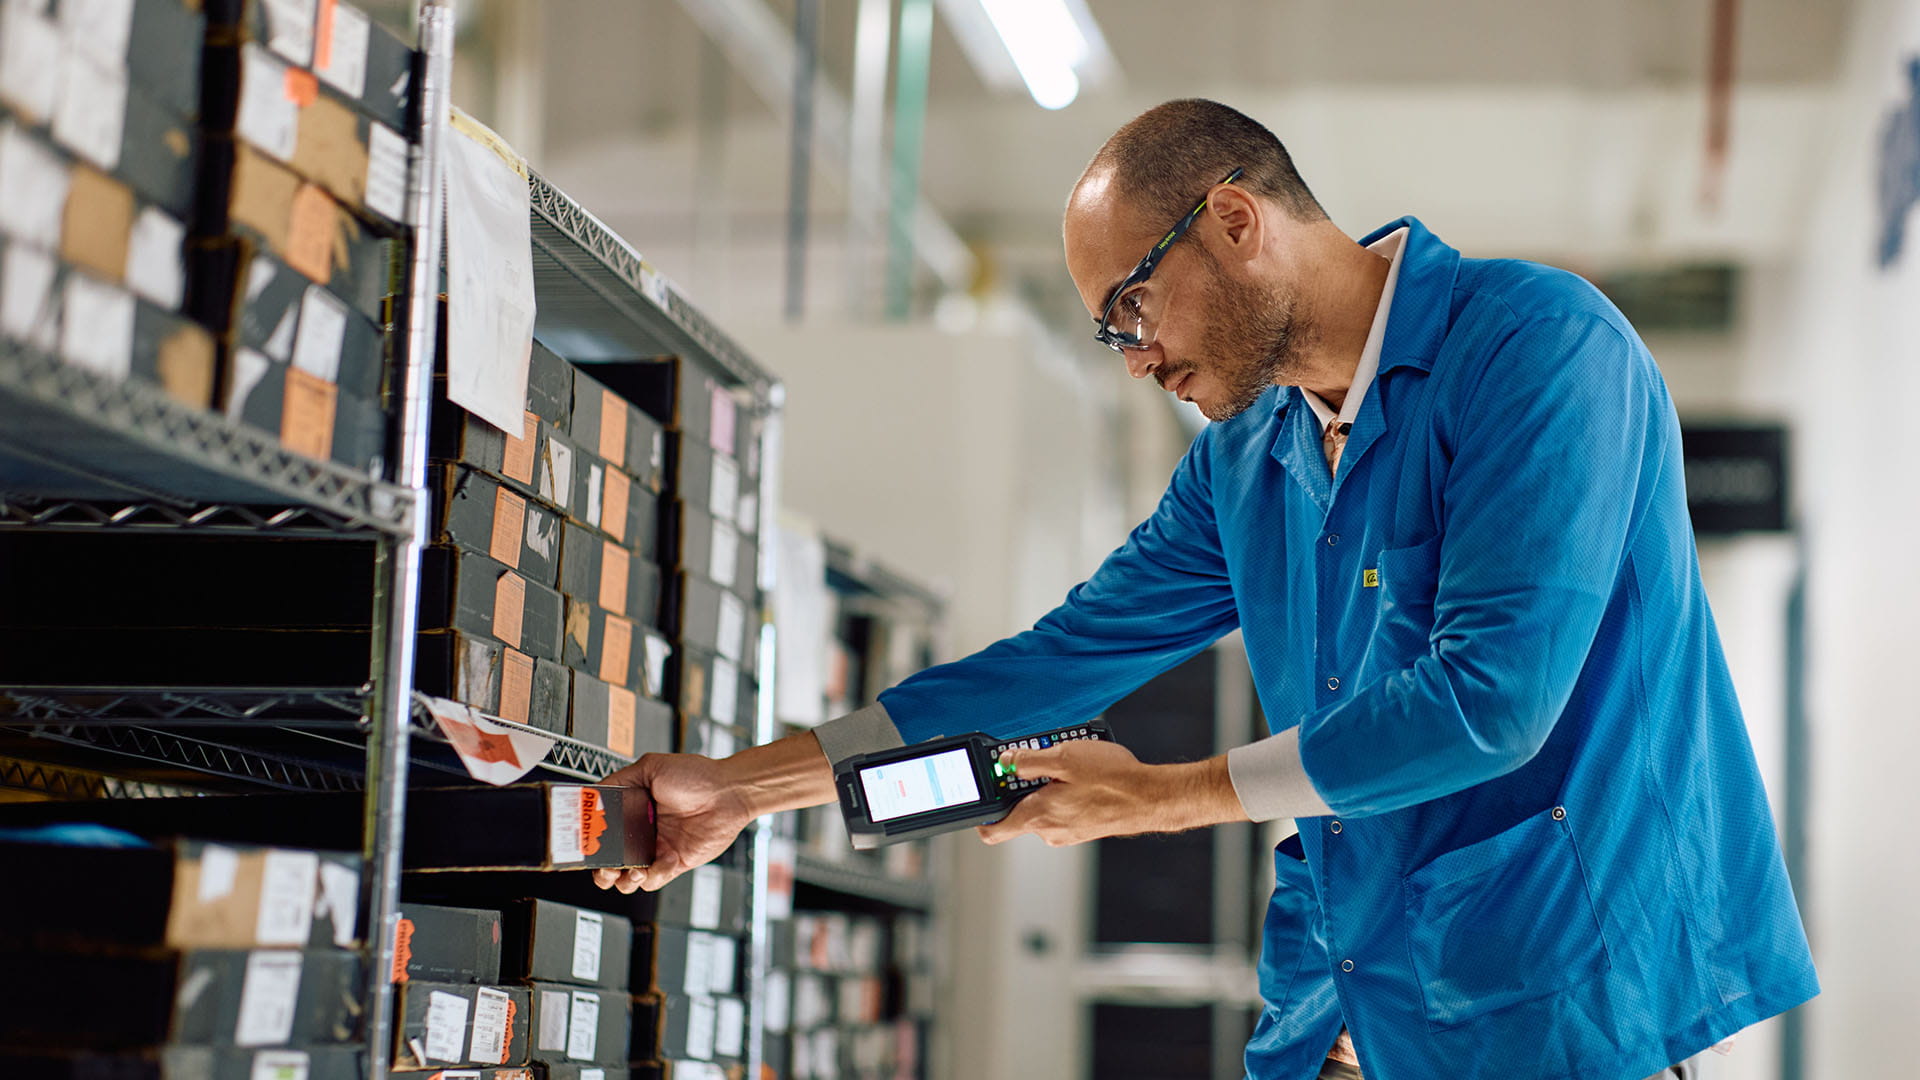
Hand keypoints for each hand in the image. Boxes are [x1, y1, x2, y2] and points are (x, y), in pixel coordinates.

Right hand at [592, 752, 754, 893]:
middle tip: (605, 866)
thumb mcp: (652, 767)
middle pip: (610, 861)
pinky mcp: (674, 863)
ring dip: (623, 880)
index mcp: (633, 811)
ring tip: (631, 871)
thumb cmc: (697, 776)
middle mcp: (642, 832)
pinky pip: (655, 880)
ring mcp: (657, 849)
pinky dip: (653, 876)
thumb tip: (594, 792)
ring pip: (628, 878)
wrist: (729, 792)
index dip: (591, 843)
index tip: (586, 846)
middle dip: (601, 871)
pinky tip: (662, 861)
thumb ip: (621, 779)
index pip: (603, 832)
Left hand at [976, 740, 1210, 846]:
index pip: (992, 830)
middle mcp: (1050, 831)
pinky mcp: (1084, 829)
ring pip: (1044, 808)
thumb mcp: (1064, 757)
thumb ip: (1028, 761)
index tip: (984, 791)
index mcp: (1037, 816)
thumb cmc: (1113, 780)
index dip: (981, 812)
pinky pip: (1063, 810)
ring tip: (1069, 762)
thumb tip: (1006, 760)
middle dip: (1023, 784)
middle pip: (1019, 811)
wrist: (1152, 798)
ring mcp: (1068, 833)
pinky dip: (1066, 792)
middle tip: (1038, 758)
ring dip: (1049, 785)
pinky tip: (1084, 774)